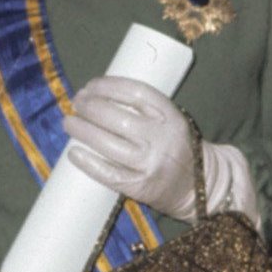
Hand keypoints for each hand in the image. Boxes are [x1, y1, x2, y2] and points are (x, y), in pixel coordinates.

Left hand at [63, 75, 260, 226]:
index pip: (137, 93)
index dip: (109, 86)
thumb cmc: (177, 147)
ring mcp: (150, 163)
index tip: (91, 85)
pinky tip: (73, 152)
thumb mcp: (171, 121)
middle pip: (117, 117)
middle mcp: (161, 138)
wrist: (201, 186)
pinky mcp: (140, 186)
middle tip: (76, 103)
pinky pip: (108, 173)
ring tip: (69, 122)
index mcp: (171, 117)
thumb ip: (145, 109)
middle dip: (90, 106)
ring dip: (83, 130)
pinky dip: (88, 162)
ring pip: (108, 143)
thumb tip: (98, 96)